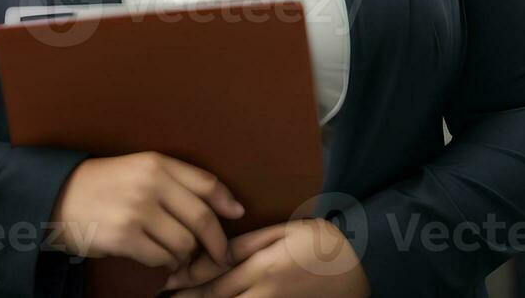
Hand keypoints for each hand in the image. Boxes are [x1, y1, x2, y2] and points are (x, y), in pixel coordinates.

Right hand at [44, 151, 244, 269]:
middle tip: (218, 256)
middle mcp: (149, 183)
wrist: (57, 197)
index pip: (207, 183)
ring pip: (185, 243)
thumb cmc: (105, 186)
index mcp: (156, 164)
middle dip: (216, 243)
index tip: (237, 216)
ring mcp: (136, 210)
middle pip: (202, 219)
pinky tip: (158, 257)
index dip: (227, 202)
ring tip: (178, 255)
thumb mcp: (140, 170)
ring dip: (186, 255)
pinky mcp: (123, 236)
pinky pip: (162, 257)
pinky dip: (165, 263)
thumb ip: (179, 182)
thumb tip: (231, 207)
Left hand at [162, 218, 369, 296]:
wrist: (360, 264)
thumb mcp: (281, 233)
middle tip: (164, 297)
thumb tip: (215, 249)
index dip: (188, 283)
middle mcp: (265, 293)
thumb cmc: (320, 241)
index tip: (167, 281)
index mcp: (262, 267)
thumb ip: (246, 244)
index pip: (215, 280)